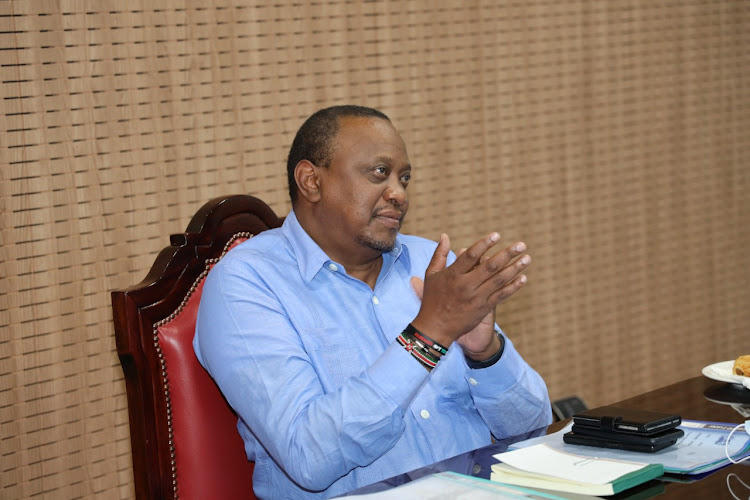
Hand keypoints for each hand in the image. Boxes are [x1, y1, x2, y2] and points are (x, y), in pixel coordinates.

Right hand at [410, 233, 530, 349]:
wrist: (435, 328)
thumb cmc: (432, 298)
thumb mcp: (431, 274)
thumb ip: (440, 254)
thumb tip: (445, 235)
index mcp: (452, 275)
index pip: (470, 256)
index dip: (484, 244)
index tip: (496, 235)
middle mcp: (465, 285)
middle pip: (490, 266)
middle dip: (507, 254)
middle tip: (521, 245)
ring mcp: (476, 297)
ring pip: (499, 280)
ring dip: (515, 268)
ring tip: (527, 258)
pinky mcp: (483, 308)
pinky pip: (501, 296)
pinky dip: (513, 287)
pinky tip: (523, 278)